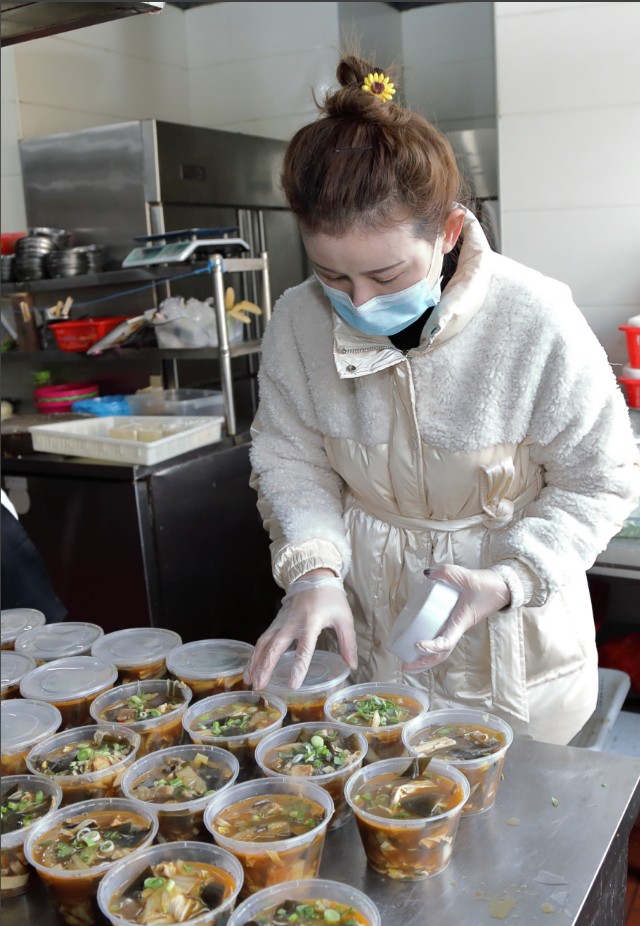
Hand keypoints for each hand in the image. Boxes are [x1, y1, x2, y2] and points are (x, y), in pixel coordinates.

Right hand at [244, 572, 357, 689]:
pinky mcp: (275, 622)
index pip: (304, 648)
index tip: (292, 685)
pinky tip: (250, 668)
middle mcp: (292, 623)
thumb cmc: (331, 598)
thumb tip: (352, 666)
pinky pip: (262, 639)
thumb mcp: (344, 618)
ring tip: (249, 681)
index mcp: (311, 622)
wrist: (313, 576)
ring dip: (255, 662)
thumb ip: (348, 643)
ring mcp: (281, 622)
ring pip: (264, 644)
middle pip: (275, 647)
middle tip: (259, 686)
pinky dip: (255, 654)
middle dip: (265, 667)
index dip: (299, 667)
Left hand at [403, 564, 509, 670]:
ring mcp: (455, 627)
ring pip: (440, 650)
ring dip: (424, 658)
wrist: (502, 588)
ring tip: (406, 661)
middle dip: (423, 662)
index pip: (446, 642)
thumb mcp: (467, 576)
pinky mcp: (453, 622)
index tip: (418, 644)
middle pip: (441, 654)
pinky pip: (440, 638)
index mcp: (460, 622)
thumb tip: (427, 574)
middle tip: (405, 666)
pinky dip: (429, 646)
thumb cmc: (487, 586)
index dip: (432, 647)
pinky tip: (415, 643)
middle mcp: (457, 628)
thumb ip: (446, 572)